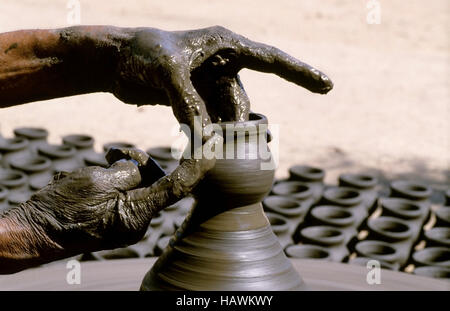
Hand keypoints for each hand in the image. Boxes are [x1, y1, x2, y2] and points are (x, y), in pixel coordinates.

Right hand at [1, 137, 217, 266]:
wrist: (37, 232)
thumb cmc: (62, 207)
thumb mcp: (97, 181)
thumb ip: (130, 173)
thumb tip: (142, 168)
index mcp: (137, 215)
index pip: (178, 187)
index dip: (196, 166)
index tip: (211, 147)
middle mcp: (139, 222)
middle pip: (157, 181)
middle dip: (140, 164)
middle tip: (115, 155)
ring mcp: (130, 221)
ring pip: (142, 184)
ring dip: (124, 170)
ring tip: (100, 168)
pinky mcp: (120, 218)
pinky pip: (130, 193)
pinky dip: (118, 180)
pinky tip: (98, 177)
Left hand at [112, 26, 332, 132]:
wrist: (115, 62)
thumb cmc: (140, 54)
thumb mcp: (165, 71)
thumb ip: (189, 100)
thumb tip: (209, 136)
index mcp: (225, 45)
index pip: (272, 60)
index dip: (301, 74)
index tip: (327, 86)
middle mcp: (223, 64)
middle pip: (243, 103)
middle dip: (235, 127)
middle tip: (214, 142)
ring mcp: (211, 84)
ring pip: (228, 118)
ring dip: (218, 135)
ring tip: (195, 141)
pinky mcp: (198, 99)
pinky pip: (212, 122)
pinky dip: (206, 135)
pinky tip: (190, 140)